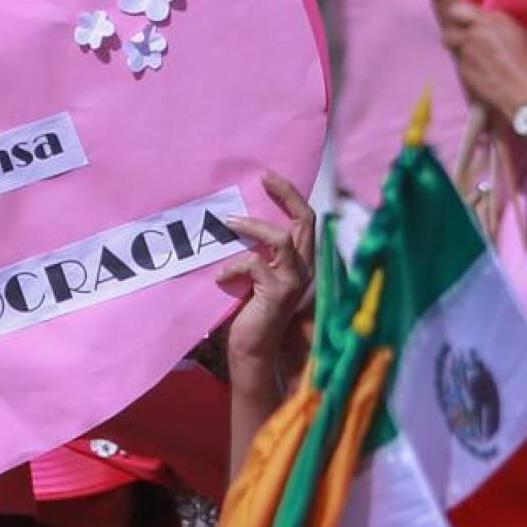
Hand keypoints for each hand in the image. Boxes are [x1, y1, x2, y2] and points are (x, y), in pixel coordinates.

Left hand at [221, 172, 315, 371]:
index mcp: (300, 261)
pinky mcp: (278, 293)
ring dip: (253, 227)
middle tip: (262, 178)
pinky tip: (220, 277)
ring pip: (282, 238)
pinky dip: (234, 266)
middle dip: (285, 194)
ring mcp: (294, 281)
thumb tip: (234, 220)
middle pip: (304, 220)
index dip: (291, 195)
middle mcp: (304, 268)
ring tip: (228, 224)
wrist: (251, 349)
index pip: (305, 220)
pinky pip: (255, 265)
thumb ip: (257, 252)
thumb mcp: (255, 275)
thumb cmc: (249, 312)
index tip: (269, 177)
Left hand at [441, 2, 526, 115]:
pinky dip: (466, 66)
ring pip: (451, 45)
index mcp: (493, 19)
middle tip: (464, 40)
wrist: (525, 91)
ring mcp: (466, 50)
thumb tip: (492, 27)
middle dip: (455, 33)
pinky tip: (478, 73)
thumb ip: (501, 27)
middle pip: (450, 27)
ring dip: (459, 48)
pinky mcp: (463, 69)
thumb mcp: (521, 35)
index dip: (460, 16)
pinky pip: (459, 62)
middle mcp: (476, 32)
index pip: (459, 9)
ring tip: (472, 57)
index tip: (465, 22)